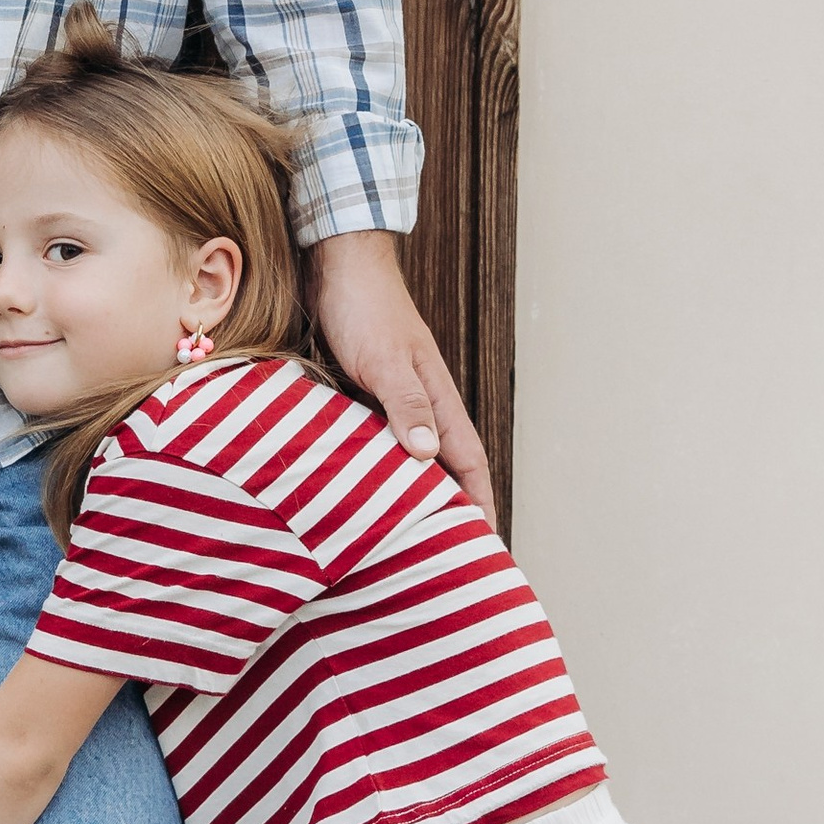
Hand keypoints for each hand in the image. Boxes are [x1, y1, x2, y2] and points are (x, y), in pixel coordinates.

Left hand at [307, 232, 495, 521]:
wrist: (337, 264)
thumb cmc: (365, 307)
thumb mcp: (386, 359)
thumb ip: (406, 405)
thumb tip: (427, 456)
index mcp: (437, 402)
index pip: (469, 466)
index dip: (479, 506)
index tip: (485, 548)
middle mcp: (419, 407)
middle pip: (442, 471)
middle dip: (448, 512)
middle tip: (442, 558)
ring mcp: (391, 402)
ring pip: (406, 461)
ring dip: (407, 495)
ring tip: (400, 539)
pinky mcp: (360, 396)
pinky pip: (372, 444)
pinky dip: (372, 470)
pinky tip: (353, 491)